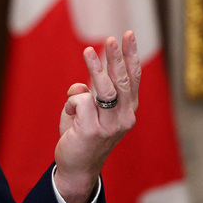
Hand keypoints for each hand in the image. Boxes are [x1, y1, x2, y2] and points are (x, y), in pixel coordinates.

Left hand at [54, 31, 140, 202]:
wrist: (77, 167)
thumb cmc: (81, 136)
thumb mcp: (86, 111)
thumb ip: (86, 94)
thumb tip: (80, 86)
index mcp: (127, 110)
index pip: (133, 78)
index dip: (131, 56)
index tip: (129, 35)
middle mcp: (124, 117)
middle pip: (122, 80)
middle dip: (117, 57)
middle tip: (111, 38)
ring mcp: (110, 125)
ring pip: (104, 88)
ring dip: (95, 68)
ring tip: (88, 50)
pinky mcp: (93, 130)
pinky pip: (80, 101)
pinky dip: (71, 102)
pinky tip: (69, 114)